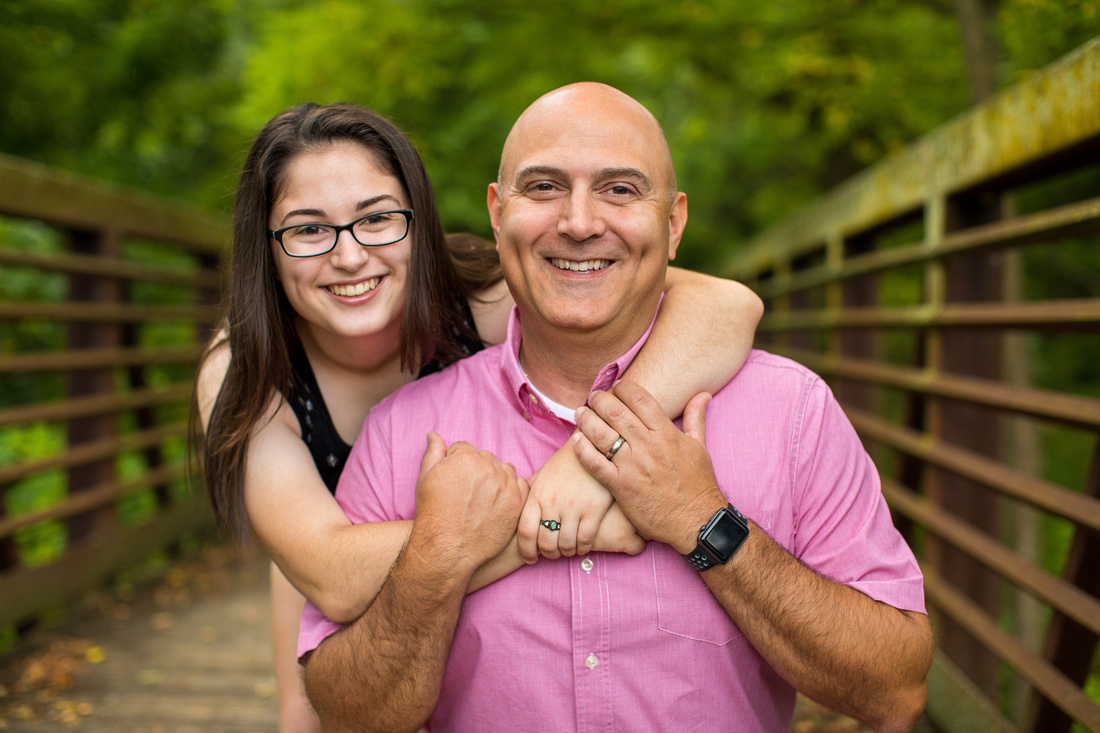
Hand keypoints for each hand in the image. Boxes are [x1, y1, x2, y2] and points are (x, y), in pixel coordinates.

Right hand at [412, 433, 528, 574]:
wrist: (447, 548)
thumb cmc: (433, 513)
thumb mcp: (425, 478)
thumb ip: (433, 452)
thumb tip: (434, 435)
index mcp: (466, 457)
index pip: (465, 449)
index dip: (457, 464)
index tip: (454, 481)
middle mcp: (488, 467)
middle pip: (485, 459)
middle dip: (476, 470)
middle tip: (467, 492)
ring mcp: (506, 485)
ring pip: (504, 470)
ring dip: (495, 478)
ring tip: (481, 499)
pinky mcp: (517, 503)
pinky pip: (520, 485)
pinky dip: (511, 490)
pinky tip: (497, 503)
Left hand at [518, 442, 613, 561]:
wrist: (593, 448)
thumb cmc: (565, 464)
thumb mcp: (542, 476)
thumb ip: (531, 494)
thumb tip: (520, 511)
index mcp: (537, 495)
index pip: (525, 532)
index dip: (526, 551)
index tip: (530, 558)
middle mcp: (553, 503)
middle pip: (546, 543)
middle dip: (548, 554)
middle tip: (552, 554)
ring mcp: (574, 507)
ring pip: (566, 545)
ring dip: (566, 552)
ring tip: (567, 549)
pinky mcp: (594, 510)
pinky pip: (585, 540)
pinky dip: (582, 549)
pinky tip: (581, 546)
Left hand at [572, 382, 725, 553]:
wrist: (696, 521)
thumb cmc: (699, 485)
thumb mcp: (700, 447)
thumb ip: (696, 418)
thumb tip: (703, 394)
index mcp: (666, 433)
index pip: (639, 398)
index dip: (623, 388)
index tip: (616, 387)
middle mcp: (648, 446)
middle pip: (616, 412)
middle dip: (600, 399)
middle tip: (593, 397)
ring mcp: (632, 466)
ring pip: (602, 434)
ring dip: (587, 420)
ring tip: (580, 413)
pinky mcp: (621, 486)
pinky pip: (595, 463)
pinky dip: (583, 450)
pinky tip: (577, 440)